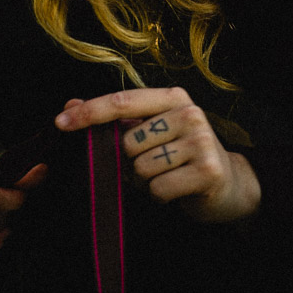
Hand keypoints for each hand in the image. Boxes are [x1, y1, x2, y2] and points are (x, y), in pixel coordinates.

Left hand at [55, 88, 259, 221]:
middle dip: (130, 162)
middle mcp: (188, 113)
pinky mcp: (207, 171)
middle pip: (127, 143)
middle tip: (155, 164)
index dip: (89, 113)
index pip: (121, 101)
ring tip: (168, 175)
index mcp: (171, 98)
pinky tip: (178, 189)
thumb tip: (70, 106)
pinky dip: (160, 195)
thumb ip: (113, 119)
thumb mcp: (149, 131)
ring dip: (146, 180)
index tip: (61, 123)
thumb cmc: (182, 156)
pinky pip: (157, 188)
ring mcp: (200, 141)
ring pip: (140, 168)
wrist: (231, 184)